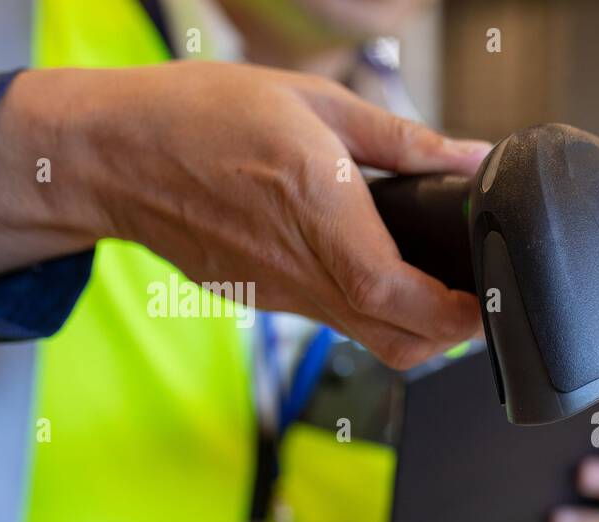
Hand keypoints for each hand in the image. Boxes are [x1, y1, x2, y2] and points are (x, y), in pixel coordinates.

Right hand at [0, 62, 490, 367]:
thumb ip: (399, 138)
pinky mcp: (267, 301)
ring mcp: (284, 295)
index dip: (453, 314)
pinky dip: (369, 313)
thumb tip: (466, 156)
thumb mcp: (314, 101)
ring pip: (370, 340)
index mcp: (320, 215)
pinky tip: (377, 274)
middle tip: (474, 302)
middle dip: (450, 334)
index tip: (483, 303)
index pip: (397, 296)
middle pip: (397, 342)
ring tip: (437, 291)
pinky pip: (333, 322)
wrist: (115, 154)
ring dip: (414, 328)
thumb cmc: (202, 118)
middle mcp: (304, 270)